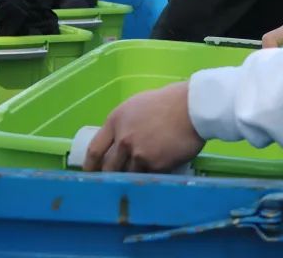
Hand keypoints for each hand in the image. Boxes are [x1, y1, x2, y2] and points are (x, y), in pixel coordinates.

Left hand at [83, 82, 204, 172]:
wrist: (192, 107)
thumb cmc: (168, 102)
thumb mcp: (137, 106)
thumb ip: (124, 123)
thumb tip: (119, 139)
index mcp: (115, 121)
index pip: (94, 150)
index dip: (90, 166)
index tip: (91, 174)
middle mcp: (123, 139)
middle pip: (109, 168)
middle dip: (111, 176)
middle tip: (115, 180)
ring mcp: (138, 154)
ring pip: (129, 174)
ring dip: (134, 176)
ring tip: (140, 175)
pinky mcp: (155, 165)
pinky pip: (148, 176)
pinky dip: (151, 176)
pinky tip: (158, 171)